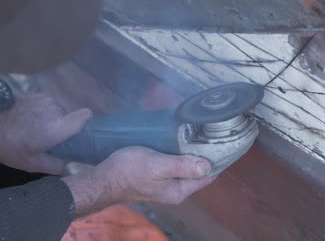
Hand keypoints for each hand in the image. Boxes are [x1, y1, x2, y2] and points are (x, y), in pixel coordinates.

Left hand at [0, 93, 92, 173]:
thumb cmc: (9, 143)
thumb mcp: (30, 163)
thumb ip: (54, 166)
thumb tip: (68, 164)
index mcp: (58, 128)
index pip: (85, 116)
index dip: (85, 124)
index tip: (77, 134)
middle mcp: (56, 110)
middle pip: (70, 118)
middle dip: (62, 128)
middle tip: (48, 139)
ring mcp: (47, 100)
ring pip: (59, 113)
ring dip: (52, 121)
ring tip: (35, 130)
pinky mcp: (38, 95)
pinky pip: (48, 106)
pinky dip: (42, 113)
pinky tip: (29, 120)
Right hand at [62, 147, 214, 215]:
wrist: (102, 178)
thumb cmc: (129, 171)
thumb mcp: (158, 165)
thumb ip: (183, 167)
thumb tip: (208, 166)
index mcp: (179, 190)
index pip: (207, 176)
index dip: (216, 159)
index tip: (222, 140)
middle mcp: (175, 190)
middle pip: (198, 171)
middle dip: (204, 154)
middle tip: (209, 132)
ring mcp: (165, 184)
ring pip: (186, 167)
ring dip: (191, 152)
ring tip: (197, 133)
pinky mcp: (156, 177)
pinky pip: (174, 164)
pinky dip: (178, 153)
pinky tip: (177, 140)